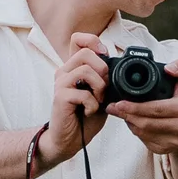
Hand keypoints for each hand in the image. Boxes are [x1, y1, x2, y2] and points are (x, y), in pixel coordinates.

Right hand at [38, 33, 109, 166]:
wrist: (70, 139)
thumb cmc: (85, 116)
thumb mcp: (101, 93)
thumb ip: (105, 78)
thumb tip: (117, 66)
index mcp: (74, 68)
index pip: (78, 39)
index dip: (93, 41)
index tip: (103, 55)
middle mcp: (65, 72)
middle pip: (85, 52)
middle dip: (102, 69)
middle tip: (104, 87)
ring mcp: (61, 83)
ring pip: (85, 70)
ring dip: (99, 87)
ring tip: (98, 101)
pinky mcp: (60, 97)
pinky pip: (84, 93)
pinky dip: (92, 105)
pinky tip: (89, 111)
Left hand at [106, 57, 177, 154]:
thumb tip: (169, 68)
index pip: (156, 109)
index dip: (135, 107)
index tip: (120, 102)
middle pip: (146, 122)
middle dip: (127, 114)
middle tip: (113, 106)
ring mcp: (173, 141)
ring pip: (142, 132)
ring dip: (128, 122)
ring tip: (119, 112)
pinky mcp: (164, 150)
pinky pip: (143, 140)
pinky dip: (134, 130)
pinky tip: (131, 122)